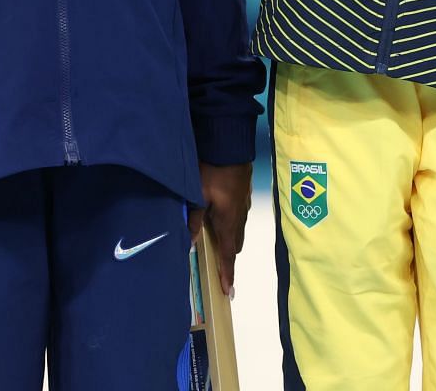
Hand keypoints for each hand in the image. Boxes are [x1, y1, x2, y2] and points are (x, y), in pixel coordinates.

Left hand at [188, 161, 251, 297]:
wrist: (231, 144)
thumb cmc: (212, 171)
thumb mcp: (197, 195)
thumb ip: (194, 219)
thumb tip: (190, 243)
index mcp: (228, 221)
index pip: (228, 255)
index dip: (227, 273)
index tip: (228, 291)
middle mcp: (239, 217)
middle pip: (235, 245)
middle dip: (228, 258)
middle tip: (219, 269)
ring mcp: (244, 205)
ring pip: (238, 230)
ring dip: (230, 241)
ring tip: (218, 245)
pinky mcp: (244, 194)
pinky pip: (239, 218)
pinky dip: (232, 226)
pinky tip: (221, 218)